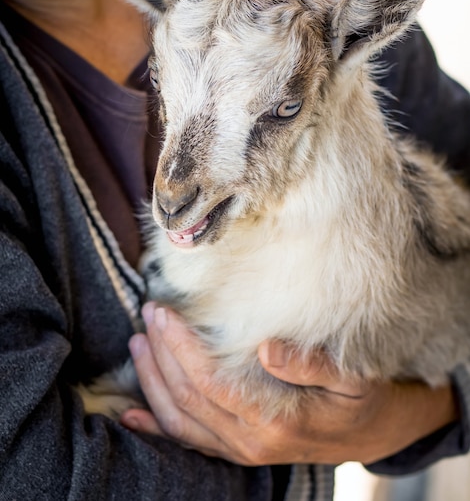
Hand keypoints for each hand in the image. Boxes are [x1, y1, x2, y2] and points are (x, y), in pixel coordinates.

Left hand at [121, 303, 457, 465]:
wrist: (371, 434)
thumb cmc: (361, 399)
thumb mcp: (353, 377)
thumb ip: (312, 363)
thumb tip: (266, 348)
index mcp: (274, 421)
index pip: (211, 382)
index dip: (182, 348)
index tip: (165, 314)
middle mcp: (250, 442)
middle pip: (188, 398)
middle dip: (162, 354)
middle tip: (149, 315)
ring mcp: (241, 450)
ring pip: (180, 420)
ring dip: (153, 382)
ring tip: (138, 344)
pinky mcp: (237, 450)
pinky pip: (188, 441)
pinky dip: (156, 426)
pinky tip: (132, 414)